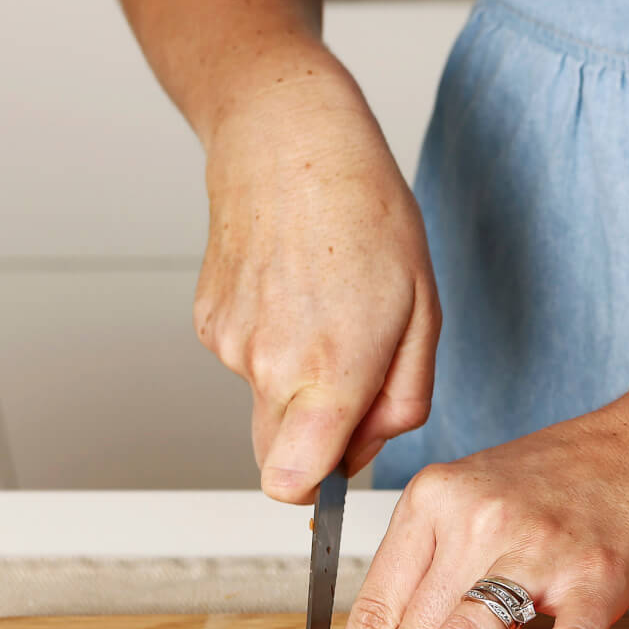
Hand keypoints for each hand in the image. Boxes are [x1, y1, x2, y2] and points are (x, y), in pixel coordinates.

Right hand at [194, 56, 438, 501]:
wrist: (287, 139)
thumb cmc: (369, 218)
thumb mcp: (423, 314)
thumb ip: (401, 401)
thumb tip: (365, 451)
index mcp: (328, 373)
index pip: (292, 483)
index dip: (317, 489)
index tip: (338, 468)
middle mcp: (266, 367)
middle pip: (279, 457)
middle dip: (318, 440)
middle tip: (358, 375)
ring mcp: (228, 344)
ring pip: (267, 405)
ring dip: (301, 382)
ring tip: (330, 308)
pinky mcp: (206, 319)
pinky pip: (248, 362)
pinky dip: (274, 344)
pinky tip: (296, 290)